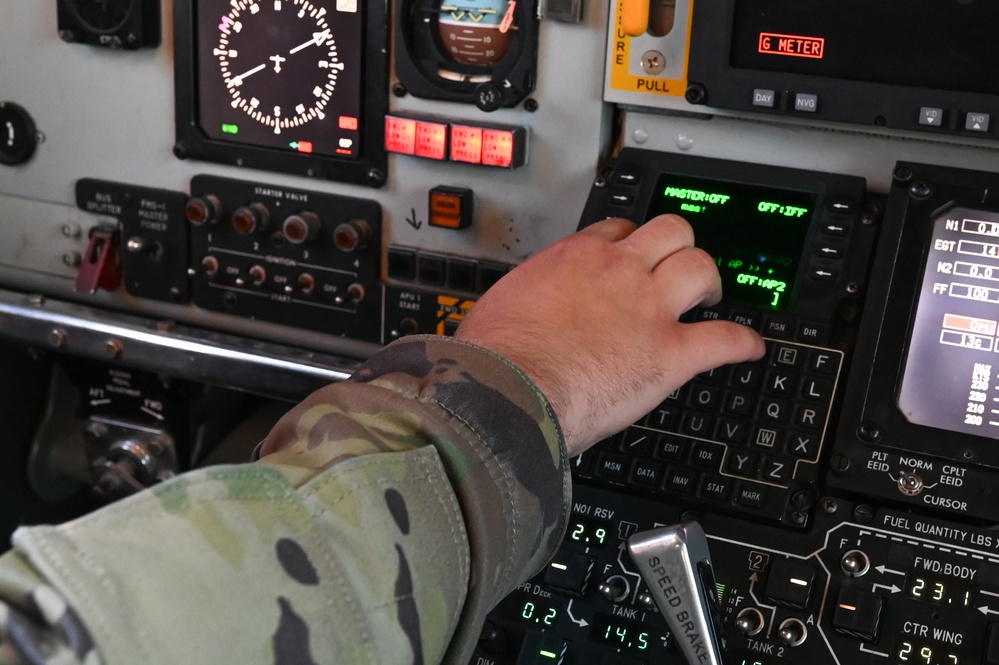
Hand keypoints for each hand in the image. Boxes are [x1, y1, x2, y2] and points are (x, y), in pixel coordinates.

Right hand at [455, 214, 765, 455]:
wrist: (506, 387)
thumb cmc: (496, 354)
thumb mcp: (504, 304)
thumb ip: (529, 299)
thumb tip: (523, 312)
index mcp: (575, 258)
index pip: (616, 230)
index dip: (629, 243)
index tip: (629, 256)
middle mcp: (618, 273)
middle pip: (671, 232)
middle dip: (679, 247)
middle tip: (677, 268)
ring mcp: (648, 309)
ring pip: (701, 268)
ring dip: (709, 281)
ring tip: (708, 297)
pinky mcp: (669, 354)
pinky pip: (723, 339)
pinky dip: (741, 342)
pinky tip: (748, 347)